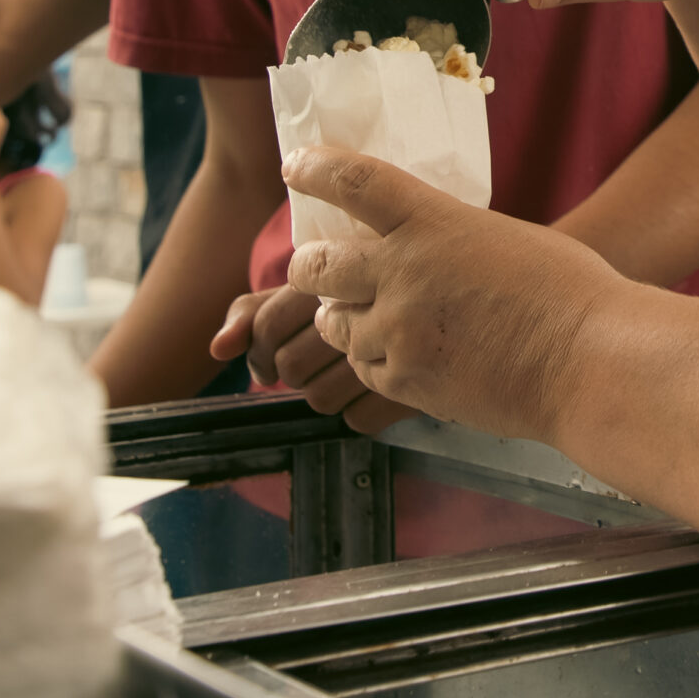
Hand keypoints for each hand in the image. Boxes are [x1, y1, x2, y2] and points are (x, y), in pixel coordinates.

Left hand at [208, 283, 414, 431]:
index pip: (266, 325)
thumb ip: (258, 309)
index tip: (269, 355)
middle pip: (288, 367)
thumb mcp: (316, 284)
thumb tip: (217, 349)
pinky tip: (377, 385)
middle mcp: (359, 313)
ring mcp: (389, 354)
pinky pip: (358, 421)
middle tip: (313, 360)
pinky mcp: (412, 391)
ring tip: (346, 370)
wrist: (481, 290)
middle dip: (291, 370)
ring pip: (318, 401)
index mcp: (335, 276)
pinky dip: (361, 410)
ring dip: (326, 391)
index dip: (257, 349)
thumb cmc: (385, 281)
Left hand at [285, 145, 618, 439]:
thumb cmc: (568, 295)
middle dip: (309, 267)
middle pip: (315, 265)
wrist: (587, 363)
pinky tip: (404, 356)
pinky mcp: (404, 381)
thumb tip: (422, 249)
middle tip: (316, 269)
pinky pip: (363, 369)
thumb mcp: (504, 238)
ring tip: (370, 320)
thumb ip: (450, 238)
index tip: (295, 166)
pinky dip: (374, 362)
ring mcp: (399, 331)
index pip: (353, 182)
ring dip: (344, 319)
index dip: (315, 169)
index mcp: (433, 223)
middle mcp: (403, 273)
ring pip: (334, 325)